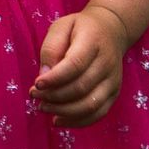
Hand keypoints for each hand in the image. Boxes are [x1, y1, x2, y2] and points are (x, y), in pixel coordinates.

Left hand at [31, 4, 128, 125]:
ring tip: (43, 107)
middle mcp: (107, 63)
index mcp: (93, 42)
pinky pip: (97, 114)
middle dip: (54, 96)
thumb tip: (43, 76)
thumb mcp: (61, 27)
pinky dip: (76, 122)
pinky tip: (57, 120)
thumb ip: (51, 48)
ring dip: (63, 111)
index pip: (75, 65)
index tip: (36, 85)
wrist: (111, 30)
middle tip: (34, 95)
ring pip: (89, 105)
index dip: (54, 78)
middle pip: (81, 88)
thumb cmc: (80, 29)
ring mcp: (113, 81)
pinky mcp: (114, 93)